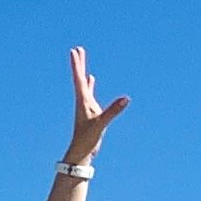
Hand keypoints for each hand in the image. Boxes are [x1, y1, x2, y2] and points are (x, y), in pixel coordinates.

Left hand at [63, 46, 131, 161]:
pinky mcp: (90, 111)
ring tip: (81, 59)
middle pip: (79, 78)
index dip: (77, 65)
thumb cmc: (87, 139)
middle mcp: (83, 101)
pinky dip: (90, 85)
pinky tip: (91, 78)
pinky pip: (90, 93)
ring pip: (84, 84)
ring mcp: (86, 105)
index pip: (79, 79)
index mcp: (83, 101)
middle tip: (77, 49)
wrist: (81, 152)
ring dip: (83, 71)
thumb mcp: (101, 124)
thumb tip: (126, 99)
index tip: (74, 51)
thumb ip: (113, 111)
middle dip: (79, 63)